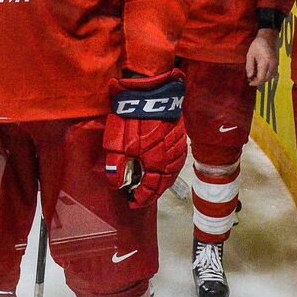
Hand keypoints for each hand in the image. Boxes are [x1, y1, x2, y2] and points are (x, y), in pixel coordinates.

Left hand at [103, 70, 186, 207]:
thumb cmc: (131, 120)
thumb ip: (116, 168)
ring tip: (148, 184)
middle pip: (164, 183)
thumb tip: (117, 185)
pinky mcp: (181, 137)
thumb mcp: (116, 145)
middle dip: (151, 192)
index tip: (132, 203)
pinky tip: (158, 168)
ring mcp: (179, 148)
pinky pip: (175, 160)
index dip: (141, 199)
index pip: (152, 190)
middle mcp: (173, 160)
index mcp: (158, 165)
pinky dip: (166, 169)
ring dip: (160, 181)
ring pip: (171, 172)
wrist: (149, 93)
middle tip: (140, 196)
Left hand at [245, 29, 278, 86]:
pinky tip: (260, 74)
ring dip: (263, 79)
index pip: (262, 78)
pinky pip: (273, 74)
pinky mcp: (277, 64)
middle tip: (250, 80)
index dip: (255, 82)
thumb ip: (249, 66)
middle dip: (258, 82)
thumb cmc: (257, 45)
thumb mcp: (250, 55)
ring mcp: (276, 64)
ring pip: (271, 77)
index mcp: (265, 62)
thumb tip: (249, 77)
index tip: (249, 82)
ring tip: (254, 77)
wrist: (268, 37)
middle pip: (267, 79)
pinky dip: (267, 76)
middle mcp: (273, 65)